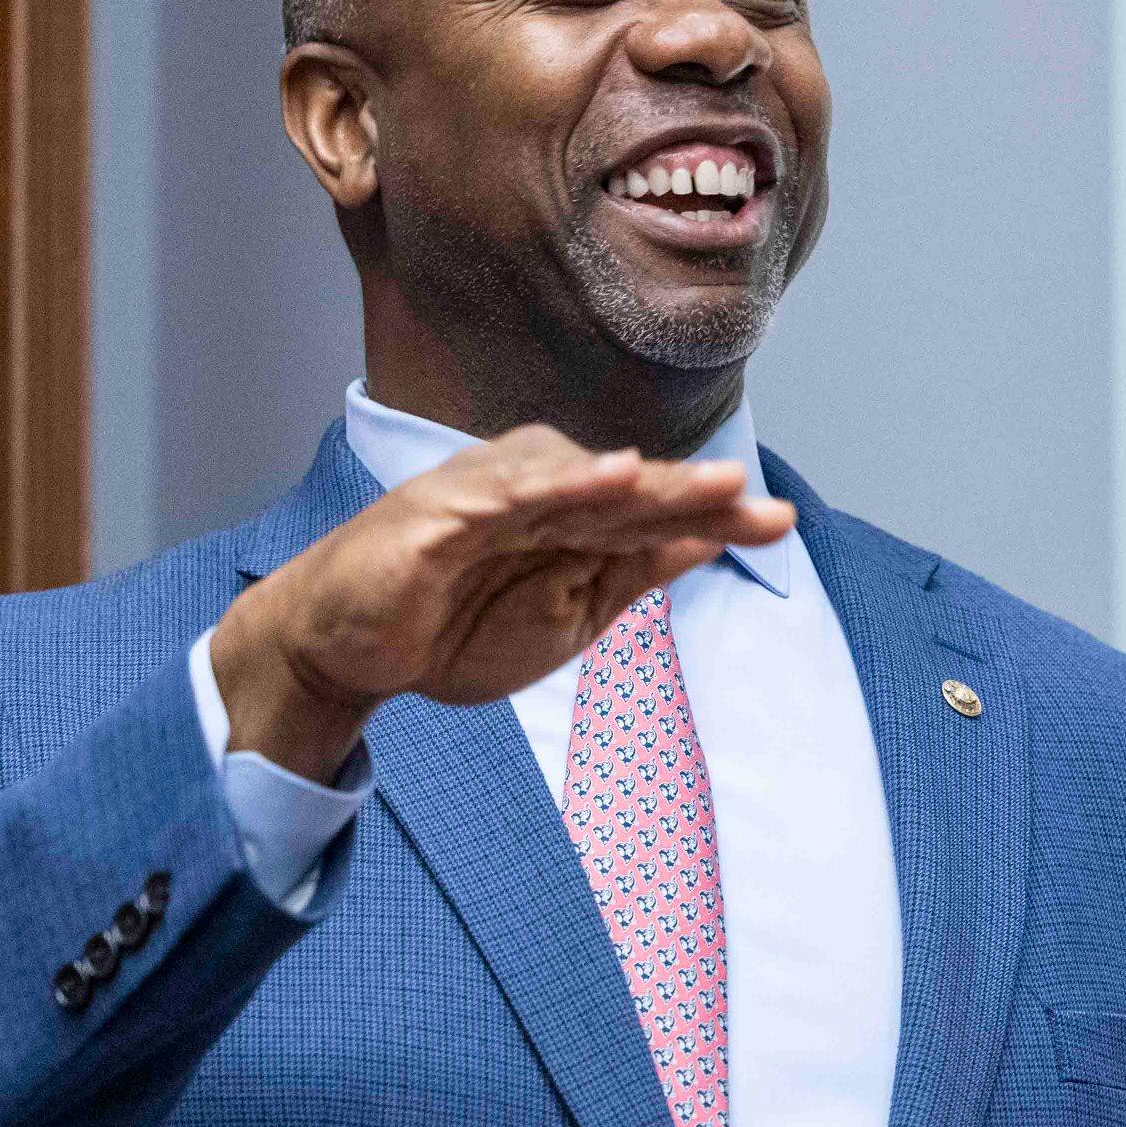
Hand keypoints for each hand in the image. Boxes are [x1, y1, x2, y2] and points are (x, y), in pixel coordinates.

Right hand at [208, 426, 794, 777]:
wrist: (346, 652)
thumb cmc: (449, 625)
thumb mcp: (563, 615)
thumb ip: (629, 573)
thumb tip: (706, 539)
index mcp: (568, 518)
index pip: (653, 515)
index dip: (715, 516)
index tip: (779, 523)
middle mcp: (535, 492)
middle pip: (627, 493)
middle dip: (693, 495)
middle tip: (756, 499)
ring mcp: (487, 496)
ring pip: (578, 484)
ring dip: (644, 482)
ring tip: (709, 483)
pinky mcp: (440, 512)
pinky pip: (506, 494)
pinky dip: (557, 483)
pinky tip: (608, 474)